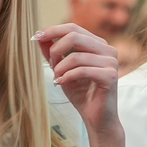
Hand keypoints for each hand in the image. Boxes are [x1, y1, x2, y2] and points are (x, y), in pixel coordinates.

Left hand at [35, 23, 128, 146]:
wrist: (97, 117)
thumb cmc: (81, 93)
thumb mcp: (62, 69)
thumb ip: (52, 53)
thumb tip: (39, 36)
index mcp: (97, 45)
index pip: (73, 28)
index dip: (53, 30)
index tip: (35, 37)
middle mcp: (107, 50)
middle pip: (74, 36)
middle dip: (55, 50)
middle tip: (51, 66)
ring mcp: (111, 62)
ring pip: (76, 56)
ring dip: (60, 68)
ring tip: (57, 79)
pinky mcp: (110, 76)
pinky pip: (81, 70)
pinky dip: (67, 77)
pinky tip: (61, 83)